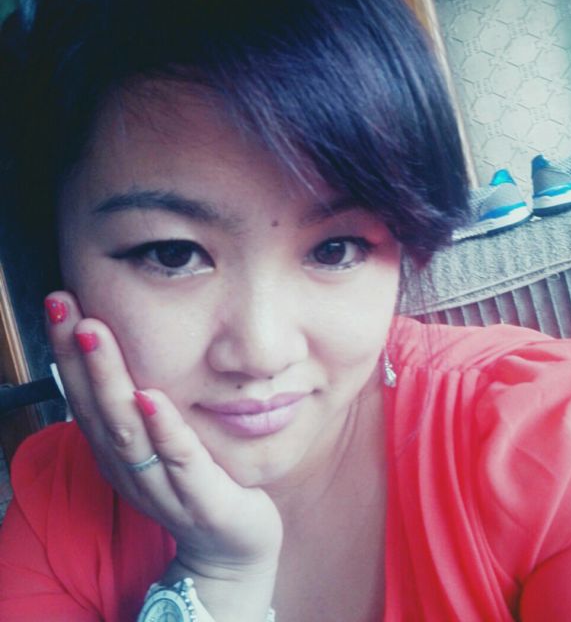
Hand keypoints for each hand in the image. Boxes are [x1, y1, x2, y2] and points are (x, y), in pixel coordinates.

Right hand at [44, 291, 282, 577]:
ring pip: (127, 430)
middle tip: (64, 304)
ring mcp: (162, 486)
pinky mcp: (200, 499)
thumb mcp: (159, 443)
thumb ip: (139, 408)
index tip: (62, 302)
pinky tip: (151, 395)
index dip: (68, 350)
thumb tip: (121, 355)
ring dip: (109, 378)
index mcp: (118, 452)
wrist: (231, 545)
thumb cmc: (196, 483)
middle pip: (97, 406)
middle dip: (78, 353)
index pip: (86, 395)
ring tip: (94, 332)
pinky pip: (179, 459)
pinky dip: (163, 427)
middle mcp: (130, 468)